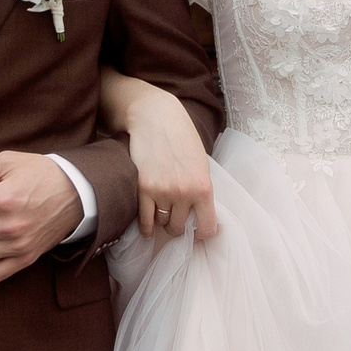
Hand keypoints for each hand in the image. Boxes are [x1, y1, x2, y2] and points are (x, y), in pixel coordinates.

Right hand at [124, 90, 217, 240]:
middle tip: (175, 217)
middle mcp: (185, 193)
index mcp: (204, 187)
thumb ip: (201, 189)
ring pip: (162, 224)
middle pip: (180, 228)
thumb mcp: (201, 163)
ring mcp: (163, 192)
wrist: (156, 117)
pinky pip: (144, 221)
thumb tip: (200, 215)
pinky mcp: (143, 189)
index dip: (202, 233)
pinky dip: (146, 226)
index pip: (207, 227)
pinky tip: (147, 226)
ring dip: (162, 222)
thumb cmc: (181, 138)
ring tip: (161, 213)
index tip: (197, 231)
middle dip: (178, 226)